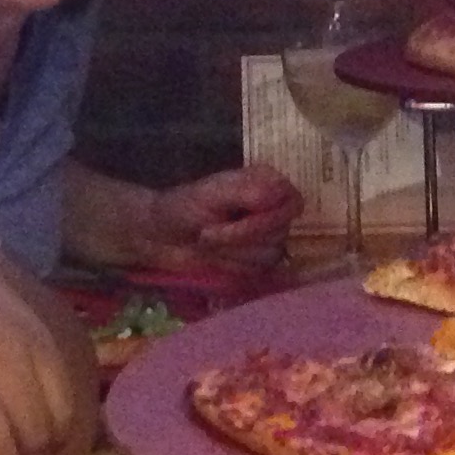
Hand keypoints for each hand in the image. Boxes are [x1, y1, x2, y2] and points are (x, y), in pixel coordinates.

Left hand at [127, 163, 301, 272]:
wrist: (161, 238)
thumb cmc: (182, 209)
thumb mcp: (210, 194)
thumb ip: (245, 192)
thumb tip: (275, 196)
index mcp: (266, 183)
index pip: (293, 203)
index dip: (267, 218)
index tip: (235, 221)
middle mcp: (273, 209)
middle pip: (281, 231)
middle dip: (240, 237)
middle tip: (207, 234)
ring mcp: (267, 237)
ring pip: (270, 254)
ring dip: (232, 253)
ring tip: (208, 243)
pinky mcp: (258, 261)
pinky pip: (260, 272)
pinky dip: (232, 267)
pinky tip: (215, 258)